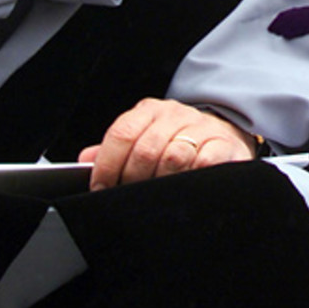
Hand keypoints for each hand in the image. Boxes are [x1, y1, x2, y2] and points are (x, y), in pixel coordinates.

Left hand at [79, 98, 257, 190]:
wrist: (223, 132)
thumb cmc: (176, 139)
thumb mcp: (145, 136)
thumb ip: (116, 148)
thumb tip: (85, 158)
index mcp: (150, 110)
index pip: (122, 133)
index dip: (107, 164)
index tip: (101, 188)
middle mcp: (175, 114)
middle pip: (145, 150)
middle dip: (132, 180)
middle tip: (129, 197)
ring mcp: (201, 127)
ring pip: (173, 157)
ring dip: (161, 181)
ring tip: (156, 194)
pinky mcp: (223, 144)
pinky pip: (203, 163)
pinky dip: (191, 177)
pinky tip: (185, 186)